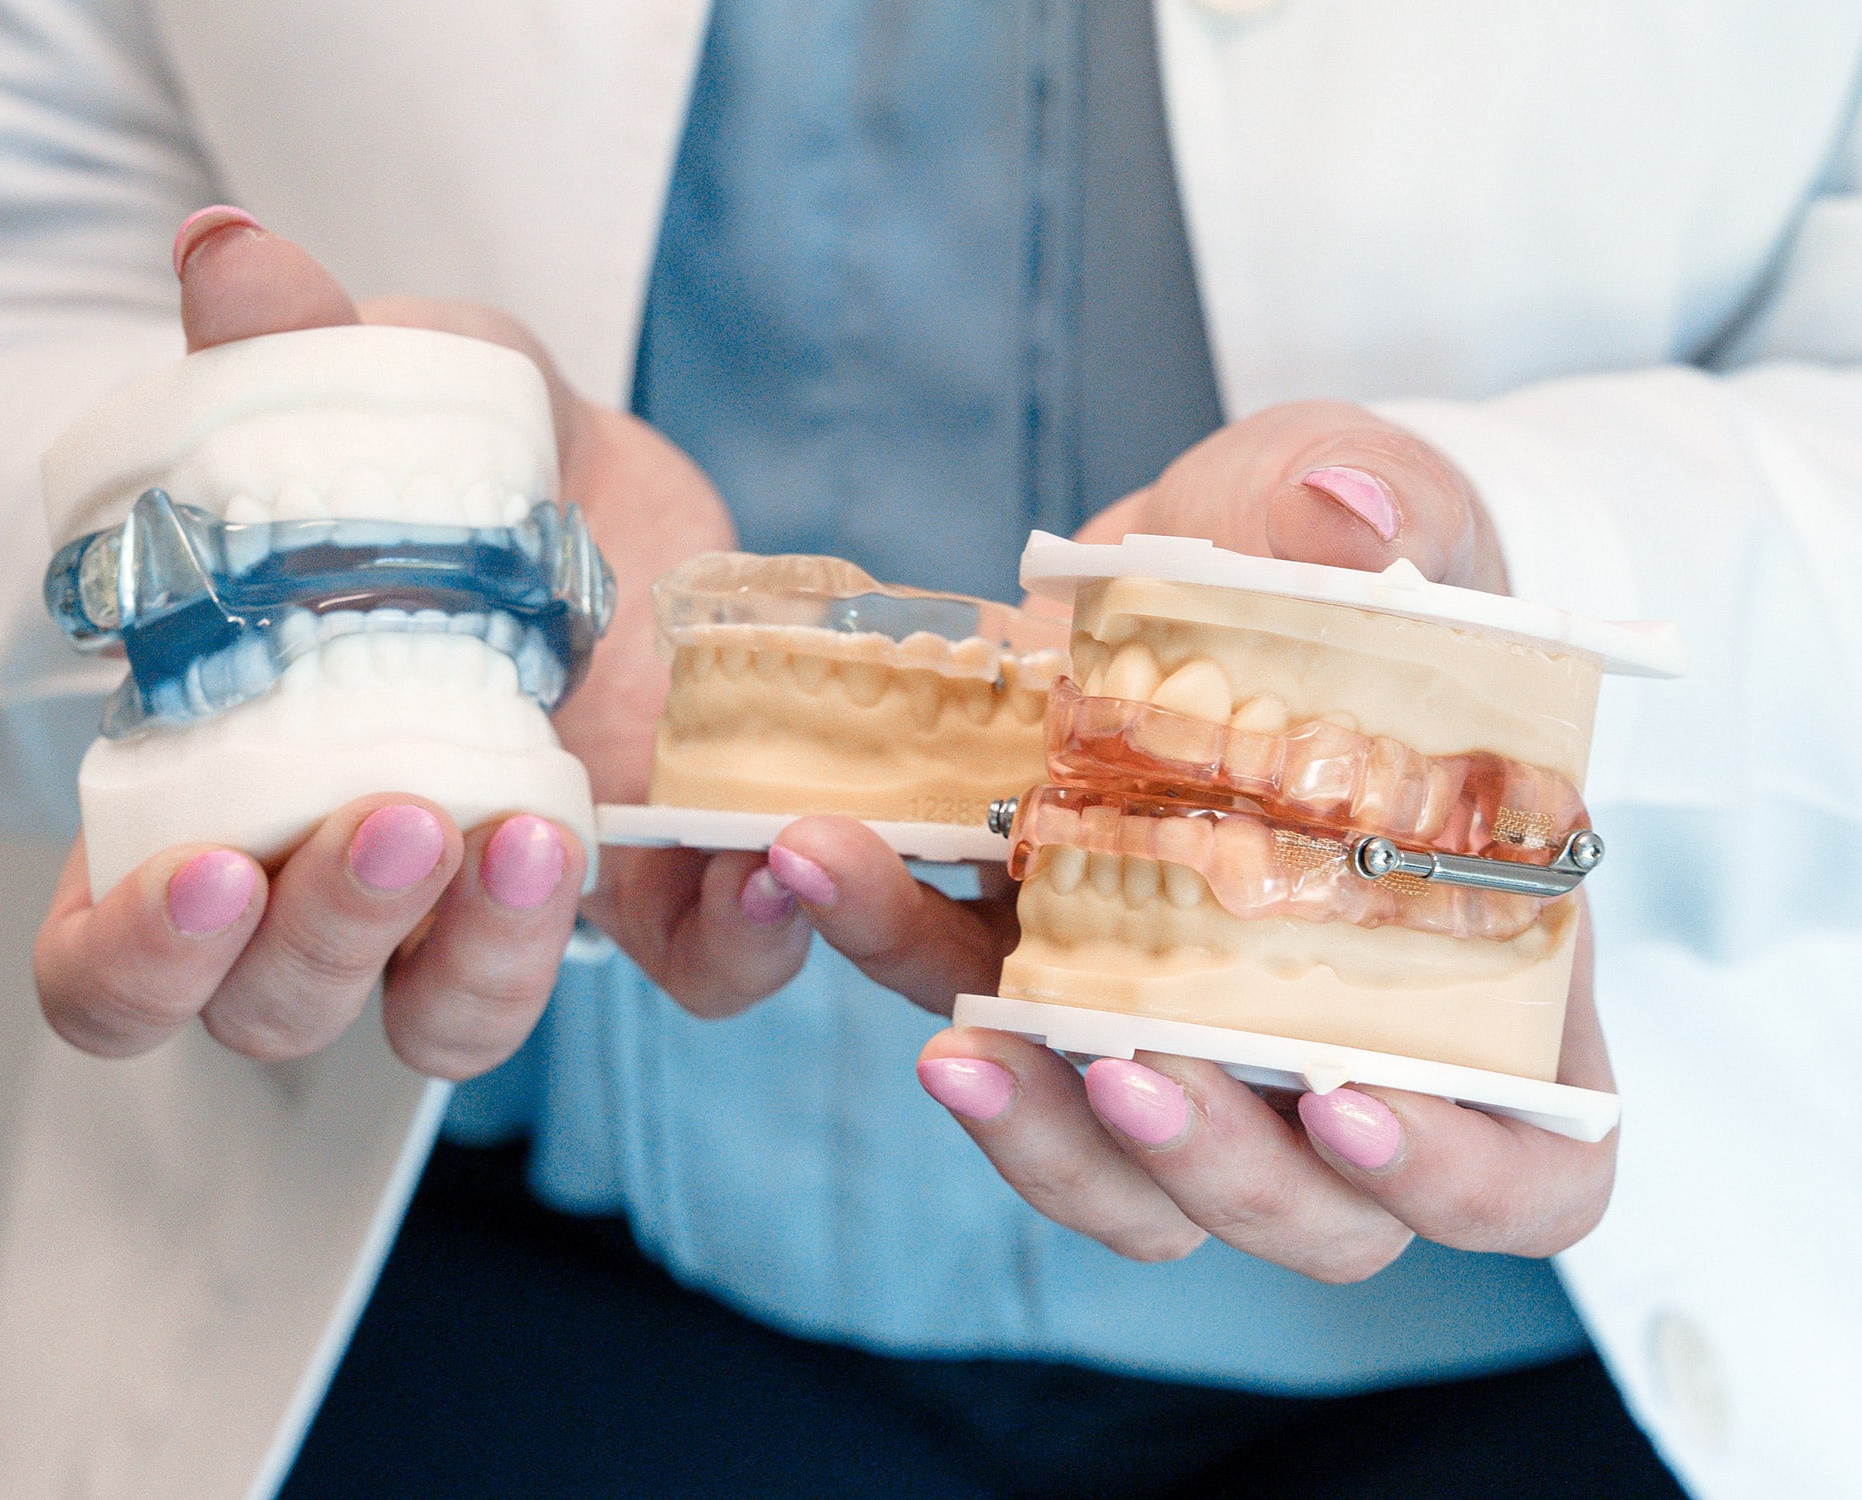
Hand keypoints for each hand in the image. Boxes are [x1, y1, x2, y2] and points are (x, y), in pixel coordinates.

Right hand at [36, 209, 801, 1074]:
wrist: (584, 487)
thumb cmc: (432, 461)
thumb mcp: (370, 392)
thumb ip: (290, 351)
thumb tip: (228, 256)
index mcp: (215, 795)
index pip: (114, 962)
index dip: (140, 956)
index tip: (208, 875)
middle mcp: (340, 888)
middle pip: (287, 1003)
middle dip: (338, 930)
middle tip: (410, 815)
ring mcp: (493, 912)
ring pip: (456, 1019)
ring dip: (494, 957)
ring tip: (542, 836)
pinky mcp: (653, 896)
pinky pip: (690, 974)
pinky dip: (731, 939)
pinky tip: (760, 852)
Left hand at [750, 401, 1615, 1274]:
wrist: (1206, 565)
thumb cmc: (1338, 563)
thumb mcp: (1372, 501)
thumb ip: (1387, 503)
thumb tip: (1357, 513)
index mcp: (1482, 968)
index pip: (1532, 1160)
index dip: (1454, 1170)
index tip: (1348, 1099)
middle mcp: (1339, 1040)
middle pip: (1312, 1210)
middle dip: (1217, 1163)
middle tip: (1125, 1070)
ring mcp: (1188, 1038)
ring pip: (1140, 1187)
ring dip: (1048, 1142)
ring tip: (957, 1049)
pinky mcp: (1049, 985)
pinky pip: (992, 1046)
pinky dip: (910, 979)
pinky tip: (843, 886)